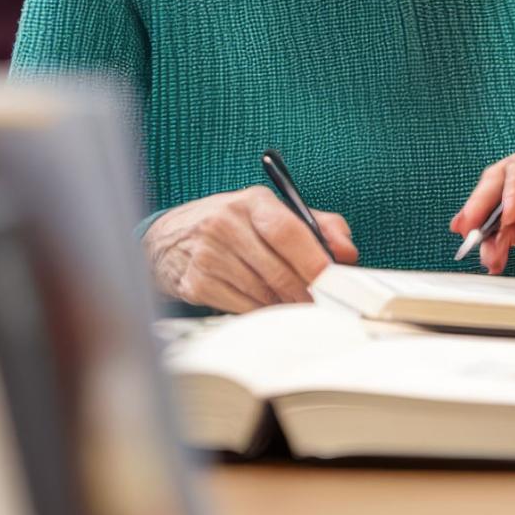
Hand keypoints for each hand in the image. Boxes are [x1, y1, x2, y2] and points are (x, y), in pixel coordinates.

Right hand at [143, 186, 357, 312]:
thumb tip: (347, 251)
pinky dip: (260, 312)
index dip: (314, 259)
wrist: (168, 238)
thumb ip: (317, 225)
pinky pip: (241, 307)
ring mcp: (208, 255)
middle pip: (278, 269)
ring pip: (262, 293)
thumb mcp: (271, 212)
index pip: (289, 231)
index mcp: (252, 201)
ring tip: (296, 305)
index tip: (333, 280)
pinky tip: (266, 307)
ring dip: (285, 305)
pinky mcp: (196, 283)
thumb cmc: (233, 224)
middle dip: (306, 292)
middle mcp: (226, 224)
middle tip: (324, 305)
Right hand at [450, 133, 514, 273]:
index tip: (507, 216)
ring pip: (504, 209)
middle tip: (467, 229)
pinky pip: (514, 230)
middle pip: (504, 182)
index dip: (509, 190)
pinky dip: (503, 244)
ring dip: (492, 233)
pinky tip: (497, 258)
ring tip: (487, 256)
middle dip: (484, 206)